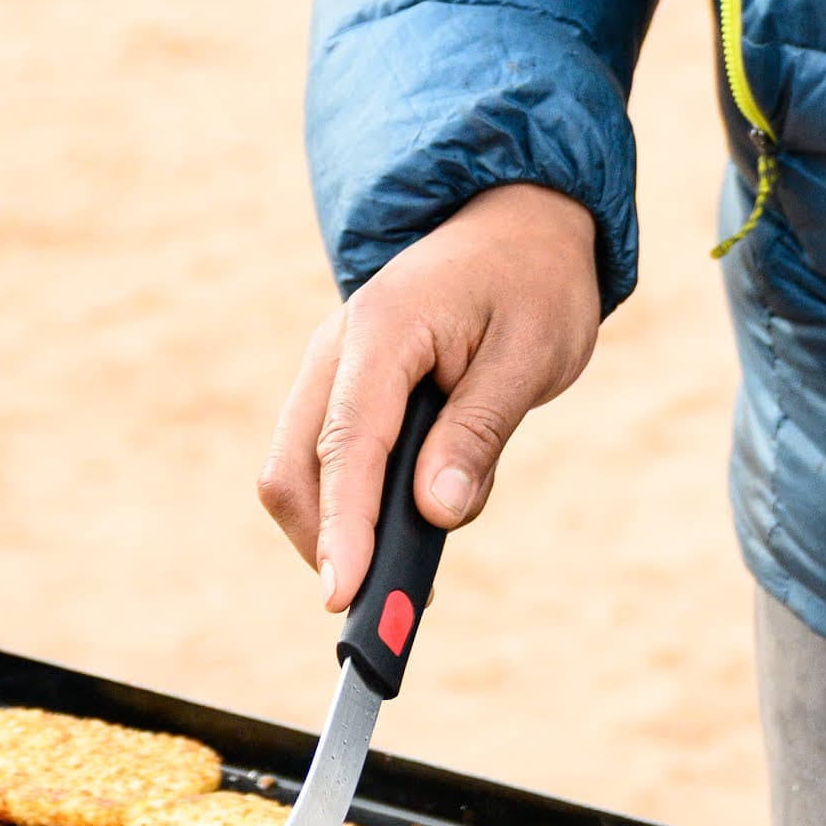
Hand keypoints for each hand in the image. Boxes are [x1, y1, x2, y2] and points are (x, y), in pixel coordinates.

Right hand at [258, 186, 602, 614]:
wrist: (520, 218)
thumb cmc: (533, 281)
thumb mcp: (532, 352)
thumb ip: (480, 431)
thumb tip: (438, 511)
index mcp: (385, 329)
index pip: (348, 445)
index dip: (343, 528)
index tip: (343, 598)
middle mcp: (338, 348)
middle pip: (292, 469)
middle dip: (325, 543)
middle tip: (382, 607)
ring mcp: (334, 367)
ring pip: (299, 470)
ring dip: (340, 528)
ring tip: (408, 574)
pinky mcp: (345, 386)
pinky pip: (329, 456)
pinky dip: (351, 503)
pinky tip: (405, 531)